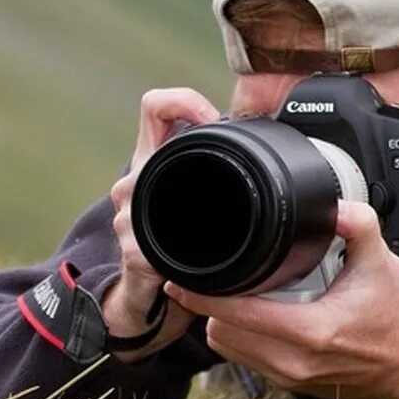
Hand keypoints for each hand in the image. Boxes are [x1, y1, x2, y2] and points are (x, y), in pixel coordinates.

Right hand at [102, 87, 221, 361]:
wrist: (143, 297)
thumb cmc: (174, 243)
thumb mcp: (192, 196)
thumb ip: (214, 169)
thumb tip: (270, 143)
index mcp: (153, 163)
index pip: (154, 107)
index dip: (181, 101)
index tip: (211, 119)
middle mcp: (133, 183)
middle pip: (151, 147)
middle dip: (194, 159)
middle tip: (229, 174)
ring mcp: (128, 217)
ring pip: (152, 193)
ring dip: (189, 208)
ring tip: (210, 228)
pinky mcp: (134, 251)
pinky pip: (157, 243)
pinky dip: (180, 252)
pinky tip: (188, 262)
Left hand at [166, 201, 398, 398]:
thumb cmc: (397, 315)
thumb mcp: (382, 263)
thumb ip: (360, 227)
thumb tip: (334, 205)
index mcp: (312, 331)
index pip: (237, 315)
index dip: (202, 297)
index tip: (181, 281)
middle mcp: (295, 362)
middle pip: (223, 333)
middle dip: (214, 306)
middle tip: (216, 279)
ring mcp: (291, 378)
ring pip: (230, 350)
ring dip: (226, 323)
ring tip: (235, 296)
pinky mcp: (292, 387)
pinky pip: (248, 362)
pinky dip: (244, 339)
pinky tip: (256, 319)